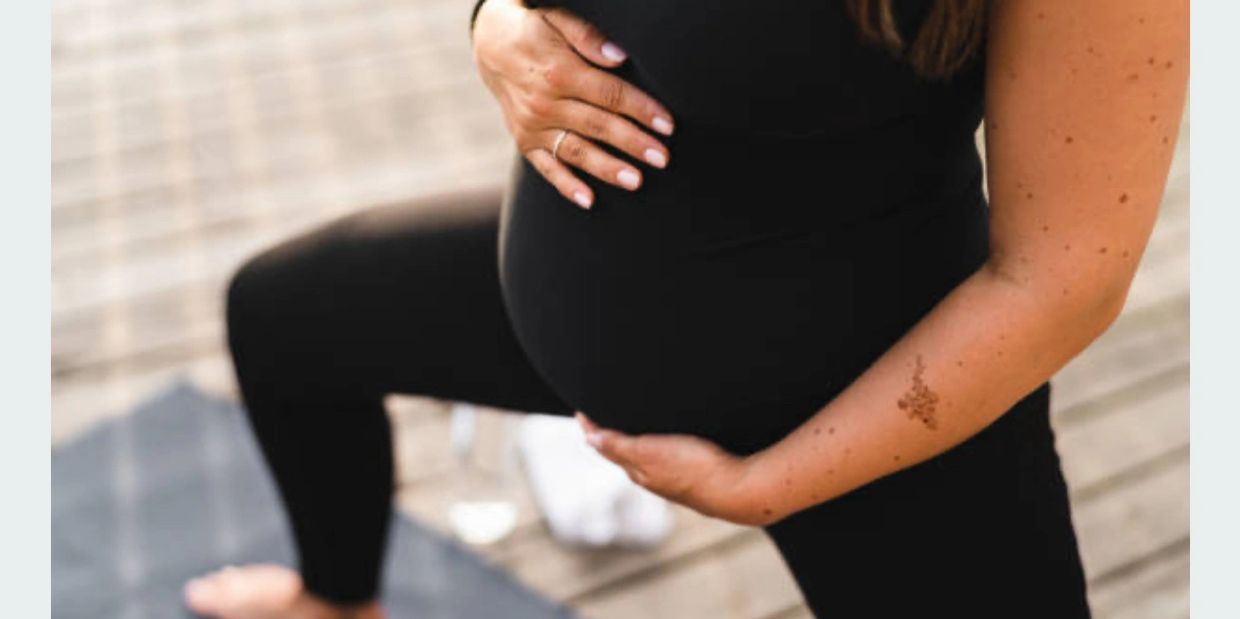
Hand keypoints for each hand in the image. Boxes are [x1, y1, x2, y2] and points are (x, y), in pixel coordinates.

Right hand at [471, 0, 674, 208]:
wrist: (491, 47)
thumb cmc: (535, 30)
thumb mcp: (558, 19)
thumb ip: (588, 37)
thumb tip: (619, 58)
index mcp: (560, 72)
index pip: (609, 94)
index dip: (641, 109)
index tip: (667, 124)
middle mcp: (545, 103)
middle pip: (597, 126)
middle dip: (633, 143)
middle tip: (662, 158)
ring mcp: (533, 126)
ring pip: (576, 151)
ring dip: (607, 168)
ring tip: (636, 181)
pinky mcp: (525, 142)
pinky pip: (547, 168)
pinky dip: (567, 185)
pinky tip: (589, 200)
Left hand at [575, 413, 777, 526]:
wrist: (738, 490)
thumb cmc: (695, 468)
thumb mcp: (651, 452)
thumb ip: (619, 446)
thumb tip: (589, 440)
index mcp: (637, 470)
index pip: (606, 447)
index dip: (592, 428)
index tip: (581, 411)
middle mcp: (651, 477)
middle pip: (622, 454)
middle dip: (609, 435)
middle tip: (598, 416)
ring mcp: (671, 479)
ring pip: (642, 459)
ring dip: (630, 442)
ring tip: (626, 426)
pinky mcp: (691, 476)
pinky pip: (663, 459)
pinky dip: (653, 448)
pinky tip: (663, 443)